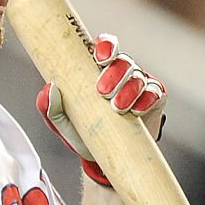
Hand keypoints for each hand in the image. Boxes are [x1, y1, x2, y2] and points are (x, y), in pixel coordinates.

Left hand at [36, 33, 166, 185]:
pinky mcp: (154, 101)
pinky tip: (138, 109)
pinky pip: (155, 93)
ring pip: (139, 77)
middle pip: (123, 61)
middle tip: (102, 91)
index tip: (100, 57)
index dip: (106, 45)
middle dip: (114, 72)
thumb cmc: (81, 131)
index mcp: (97, 69)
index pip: (105, 46)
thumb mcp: (62, 122)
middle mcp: (121, 72)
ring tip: (117, 107)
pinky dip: (147, 99)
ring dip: (129, 89)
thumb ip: (50, 107)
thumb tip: (49, 89)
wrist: (104, 158)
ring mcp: (139, 85)